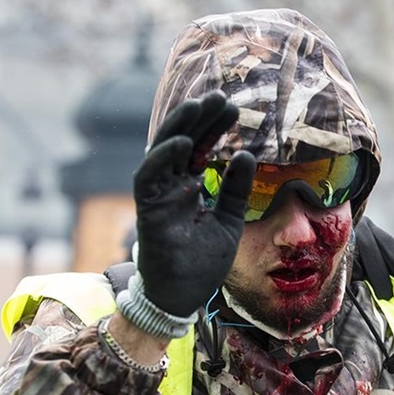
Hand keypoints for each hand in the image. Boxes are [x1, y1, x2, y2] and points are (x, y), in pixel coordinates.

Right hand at [134, 90, 255, 316]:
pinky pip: (149, 178)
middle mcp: (171, 186)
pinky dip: (163, 158)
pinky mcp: (147, 210)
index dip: (214, 127)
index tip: (233, 108)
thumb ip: (236, 189)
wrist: (183, 297)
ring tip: (199, 106)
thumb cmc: (202, 262)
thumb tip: (247, 155)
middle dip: (201, 119)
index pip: (202, 147)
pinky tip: (184, 143)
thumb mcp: (229, 220)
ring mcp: (158, 196)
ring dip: (180, 128)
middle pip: (184, 142)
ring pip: (163, 152)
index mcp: (190, 185)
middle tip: (222, 97)